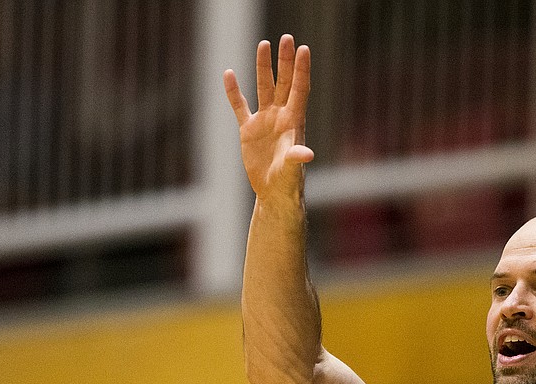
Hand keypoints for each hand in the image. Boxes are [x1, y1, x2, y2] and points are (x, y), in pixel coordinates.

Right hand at [223, 34, 314, 201]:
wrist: (274, 193)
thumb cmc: (288, 183)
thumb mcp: (292, 171)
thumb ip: (297, 159)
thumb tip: (306, 154)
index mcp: (294, 122)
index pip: (299, 89)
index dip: (301, 70)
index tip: (304, 49)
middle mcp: (280, 116)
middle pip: (283, 82)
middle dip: (285, 61)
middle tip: (287, 38)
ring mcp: (265, 120)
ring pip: (264, 87)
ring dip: (264, 67)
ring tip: (264, 44)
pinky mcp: (249, 129)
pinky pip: (239, 105)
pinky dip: (234, 91)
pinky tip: (229, 74)